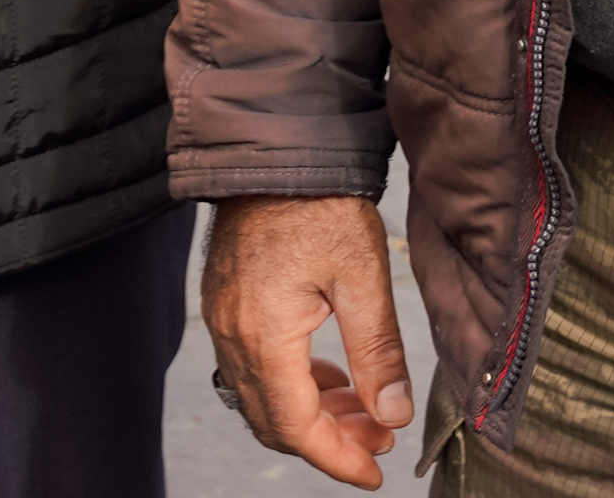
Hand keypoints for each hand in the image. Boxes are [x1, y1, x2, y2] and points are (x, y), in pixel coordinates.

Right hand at [201, 195, 416, 487]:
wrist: (271, 148)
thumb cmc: (317, 205)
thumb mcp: (362, 278)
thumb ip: (376, 353)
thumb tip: (392, 417)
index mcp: (264, 331)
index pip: (296, 425)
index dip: (337, 459)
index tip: (376, 472)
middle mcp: (231, 330)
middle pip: (271, 419)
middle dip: (326, 442)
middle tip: (378, 440)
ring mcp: (221, 314)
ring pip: (258, 395)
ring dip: (309, 415)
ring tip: (363, 408)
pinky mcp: (223, 299)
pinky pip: (249, 365)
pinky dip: (288, 385)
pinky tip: (328, 373)